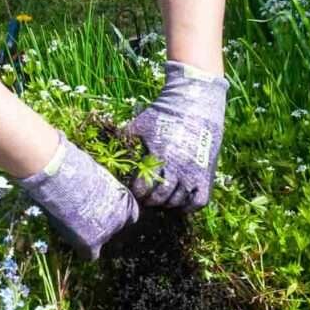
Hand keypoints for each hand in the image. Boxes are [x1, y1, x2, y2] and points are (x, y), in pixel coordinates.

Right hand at [17, 134, 138, 257]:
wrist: (61, 175)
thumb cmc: (73, 168)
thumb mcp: (96, 178)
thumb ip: (100, 193)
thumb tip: (92, 198)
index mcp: (126, 199)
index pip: (129, 216)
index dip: (114, 216)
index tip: (101, 214)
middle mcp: (121, 217)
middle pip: (114, 231)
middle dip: (102, 227)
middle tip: (83, 219)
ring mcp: (108, 231)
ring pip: (100, 241)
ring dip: (89, 236)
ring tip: (71, 221)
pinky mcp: (92, 242)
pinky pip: (90, 255)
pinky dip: (83, 250)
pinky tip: (73, 239)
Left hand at [127, 61, 227, 208]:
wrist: (195, 103)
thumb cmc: (164, 113)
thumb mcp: (140, 124)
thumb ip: (124, 139)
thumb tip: (103, 150)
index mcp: (159, 155)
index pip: (143, 187)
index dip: (136, 192)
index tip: (134, 189)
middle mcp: (178, 167)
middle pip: (159, 199)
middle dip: (149, 200)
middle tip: (145, 197)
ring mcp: (194, 173)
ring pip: (177, 202)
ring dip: (166, 204)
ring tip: (160, 198)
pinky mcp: (206, 175)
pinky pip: (197, 202)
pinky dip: (187, 206)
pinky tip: (179, 200)